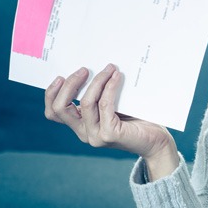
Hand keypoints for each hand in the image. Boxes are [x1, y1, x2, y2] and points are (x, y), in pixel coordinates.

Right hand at [44, 63, 180, 179]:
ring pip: (86, 103)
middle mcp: (84, 133)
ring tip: (109, 68)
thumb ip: (97, 95)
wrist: (156, 141)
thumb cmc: (135, 120)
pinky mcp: (110, 134)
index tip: (60, 76)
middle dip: (70, 84)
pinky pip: (104, 104)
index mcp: (80, 125)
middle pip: (61, 108)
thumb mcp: (110, 106)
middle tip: (84, 69)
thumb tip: (90, 67)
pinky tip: (117, 77)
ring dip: (96, 81)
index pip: (54, 112)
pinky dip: (109, 87)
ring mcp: (96, 136)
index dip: (51, 94)